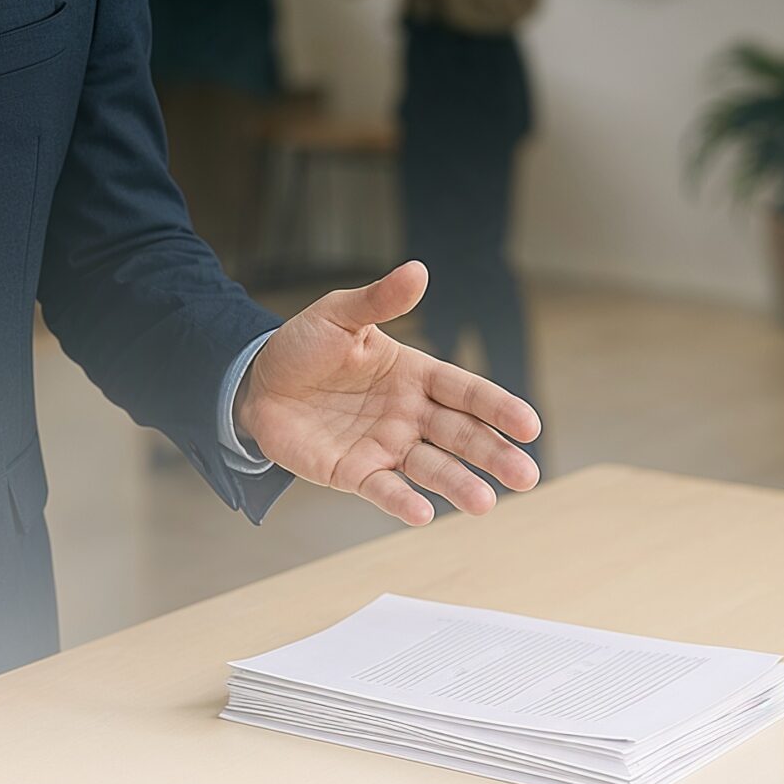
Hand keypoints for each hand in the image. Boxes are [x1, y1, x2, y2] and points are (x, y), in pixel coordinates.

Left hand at [233, 261, 541, 523]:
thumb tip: (418, 269)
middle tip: (525, 476)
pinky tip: (423, 514)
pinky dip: (402, 502)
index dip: (497, 408)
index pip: (465, 392)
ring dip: (459, 485)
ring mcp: (385, 446)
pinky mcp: (354, 472)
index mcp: (415, 375)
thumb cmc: (303, 347)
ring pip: (431, 467)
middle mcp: (409, 415)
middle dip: (493, 454)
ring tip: (486, 503)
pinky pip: (383, 489)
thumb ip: (379, 301)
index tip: (529, 425)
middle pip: (461, 435)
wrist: (254, 382)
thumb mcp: (338, 315)